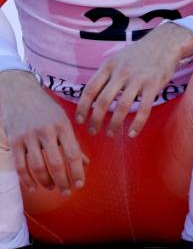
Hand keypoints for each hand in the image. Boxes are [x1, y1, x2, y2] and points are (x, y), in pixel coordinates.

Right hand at [0, 70, 87, 194]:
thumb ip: (73, 142)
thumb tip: (85, 162)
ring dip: (46, 181)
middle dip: (63, 181)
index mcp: (62, 126)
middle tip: (66, 192)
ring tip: (52, 188)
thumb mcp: (63, 120)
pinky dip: (27, 179)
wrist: (19, 94)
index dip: (77, 171)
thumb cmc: (45, 109)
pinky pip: (21, 165)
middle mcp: (46, 131)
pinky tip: (33, 186)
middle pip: (56, 163)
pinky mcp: (14, 141)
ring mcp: (28, 137)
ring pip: (38, 166)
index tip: (80, 184)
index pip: (73, 153)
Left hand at [75, 22, 192, 137]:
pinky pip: (143, 109)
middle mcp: (121, 72)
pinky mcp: (154, 85)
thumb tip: (91, 96)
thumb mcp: (118, 58)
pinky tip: (132, 133)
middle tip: (93, 131)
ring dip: (114, 124)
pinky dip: (137, 124)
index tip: (80, 120)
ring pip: (121, 107)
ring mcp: (138, 79)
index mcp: (109, 65)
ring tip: (111, 134)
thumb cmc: (139, 53)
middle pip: (103, 101)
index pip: (90, 89)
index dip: (82, 107)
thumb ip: (106, 74)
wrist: (165, 42)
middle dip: (95, 120)